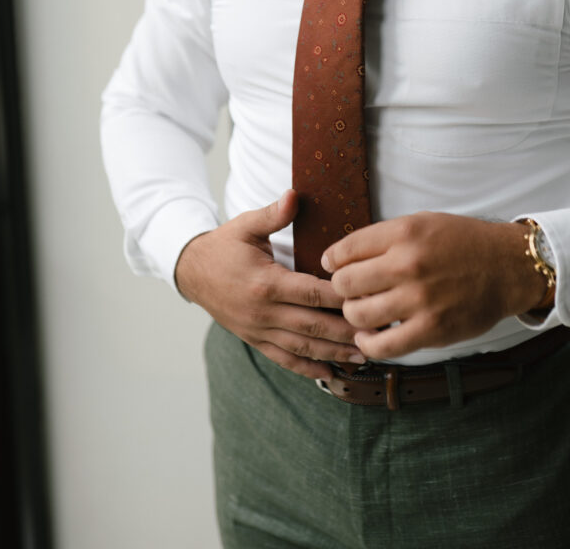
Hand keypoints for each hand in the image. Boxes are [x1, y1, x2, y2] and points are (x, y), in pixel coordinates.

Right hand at [174, 190, 364, 380]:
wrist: (191, 272)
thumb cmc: (223, 246)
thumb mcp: (245, 225)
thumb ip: (273, 214)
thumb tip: (295, 195)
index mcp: (265, 282)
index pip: (311, 292)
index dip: (340, 297)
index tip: (368, 297)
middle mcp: (263, 311)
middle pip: (313, 325)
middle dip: (347, 330)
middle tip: (378, 331)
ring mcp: (258, 330)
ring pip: (302, 347)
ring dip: (334, 353)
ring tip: (364, 354)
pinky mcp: (254, 340)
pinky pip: (283, 359)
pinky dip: (307, 368)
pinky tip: (330, 374)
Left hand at [322, 212, 546, 359]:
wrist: (507, 267)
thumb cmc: (462, 242)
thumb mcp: (422, 222)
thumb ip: (384, 237)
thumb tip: (342, 256)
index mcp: (404, 233)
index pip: (345, 249)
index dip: (332, 260)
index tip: (333, 266)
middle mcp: (409, 264)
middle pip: (345, 283)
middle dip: (341, 288)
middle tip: (350, 290)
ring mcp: (420, 299)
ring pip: (358, 315)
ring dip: (353, 315)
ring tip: (362, 311)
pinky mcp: (431, 330)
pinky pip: (383, 346)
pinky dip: (368, 344)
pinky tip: (369, 336)